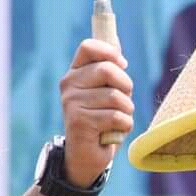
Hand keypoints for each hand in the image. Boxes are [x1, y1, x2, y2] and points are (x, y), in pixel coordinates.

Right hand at [59, 39, 133, 186]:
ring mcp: (71, 103)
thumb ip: (109, 68)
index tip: (122, 65)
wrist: (87, 156)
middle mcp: (68, 85)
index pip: (89, 47)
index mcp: (75, 73)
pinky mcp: (79, 122)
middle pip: (108, 70)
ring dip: (127, 111)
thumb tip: (114, 39)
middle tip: (123, 102)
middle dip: (126, 87)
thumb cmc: (102, 120)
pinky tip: (112, 132)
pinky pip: (117, 117)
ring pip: (116, 97)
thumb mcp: (106, 91)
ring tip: (116, 120)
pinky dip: (124, 126)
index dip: (110, 53)